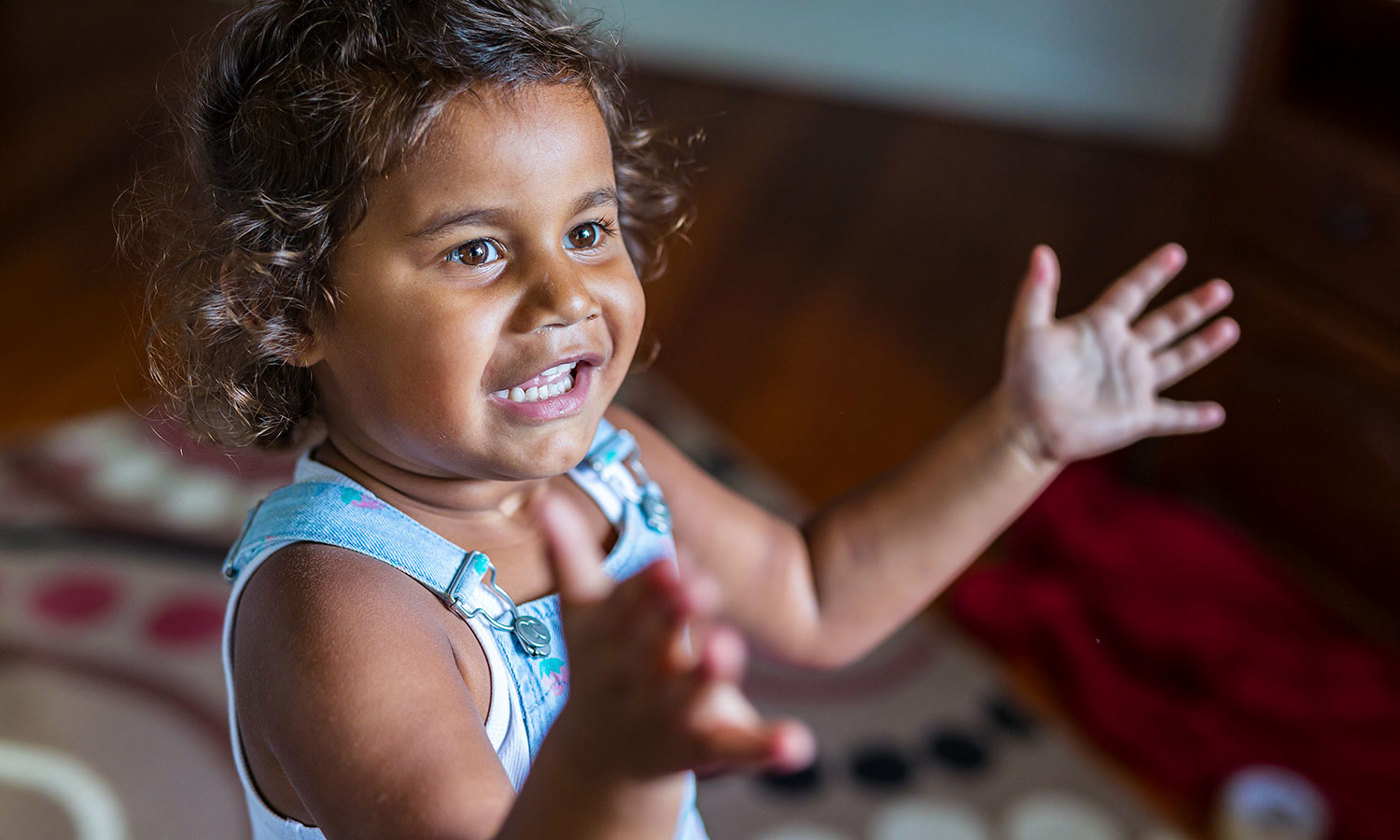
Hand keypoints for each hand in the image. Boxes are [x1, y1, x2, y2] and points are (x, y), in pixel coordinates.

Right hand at [536, 494, 813, 779]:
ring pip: (693, 694)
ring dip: (710, 674)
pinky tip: (800, 744)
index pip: (628, 607)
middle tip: (702, 588)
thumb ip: (568, 557)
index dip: (648, 586)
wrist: (601, 761)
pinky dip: (768, 746)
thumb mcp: (582, 615)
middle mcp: (639, 677)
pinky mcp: (706, 748)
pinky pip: (737, 747)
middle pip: (657, 644)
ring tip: (730, 648)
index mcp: (612, 640)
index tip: (668, 560)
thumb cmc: (600, 665)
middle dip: (676, 617)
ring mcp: (673, 715)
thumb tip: (541, 497)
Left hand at [1000, 243, 1239, 465]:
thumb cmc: (1023, 378)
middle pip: (1165, 323)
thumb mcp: (1028, 330)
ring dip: (1204, 345)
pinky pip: (1172, 417)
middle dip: (1193, 306)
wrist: (1025, 427)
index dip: (1151, 273)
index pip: (1131, 293)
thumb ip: (1036, 292)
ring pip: (1177, 360)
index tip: (1175, 252)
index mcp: (1099, 328)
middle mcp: (1121, 352)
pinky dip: (1193, 418)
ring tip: (1230, 327)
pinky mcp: (1136, 418)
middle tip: (1222, 288)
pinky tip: (1217, 414)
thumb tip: (1041, 251)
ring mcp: (1132, 385)